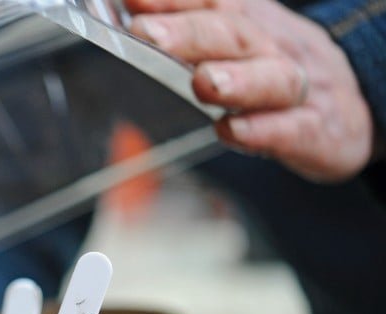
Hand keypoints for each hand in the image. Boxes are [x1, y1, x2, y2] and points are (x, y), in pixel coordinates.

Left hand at [124, 0, 374, 181]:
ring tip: (203, 81)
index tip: (132, 1)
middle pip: (235, 34)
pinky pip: (290, 130)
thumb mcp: (237, 35)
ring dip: (237, 79)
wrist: (352, 106)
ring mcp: (297, 89)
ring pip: (272, 79)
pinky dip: (261, 131)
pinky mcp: (313, 131)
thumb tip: (129, 3)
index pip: (211, 1)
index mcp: (250, 22)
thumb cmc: (276, 68)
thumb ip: (186, 20)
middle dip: (190, 33)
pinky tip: (231, 130)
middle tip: (147, 34)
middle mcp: (273, 48)